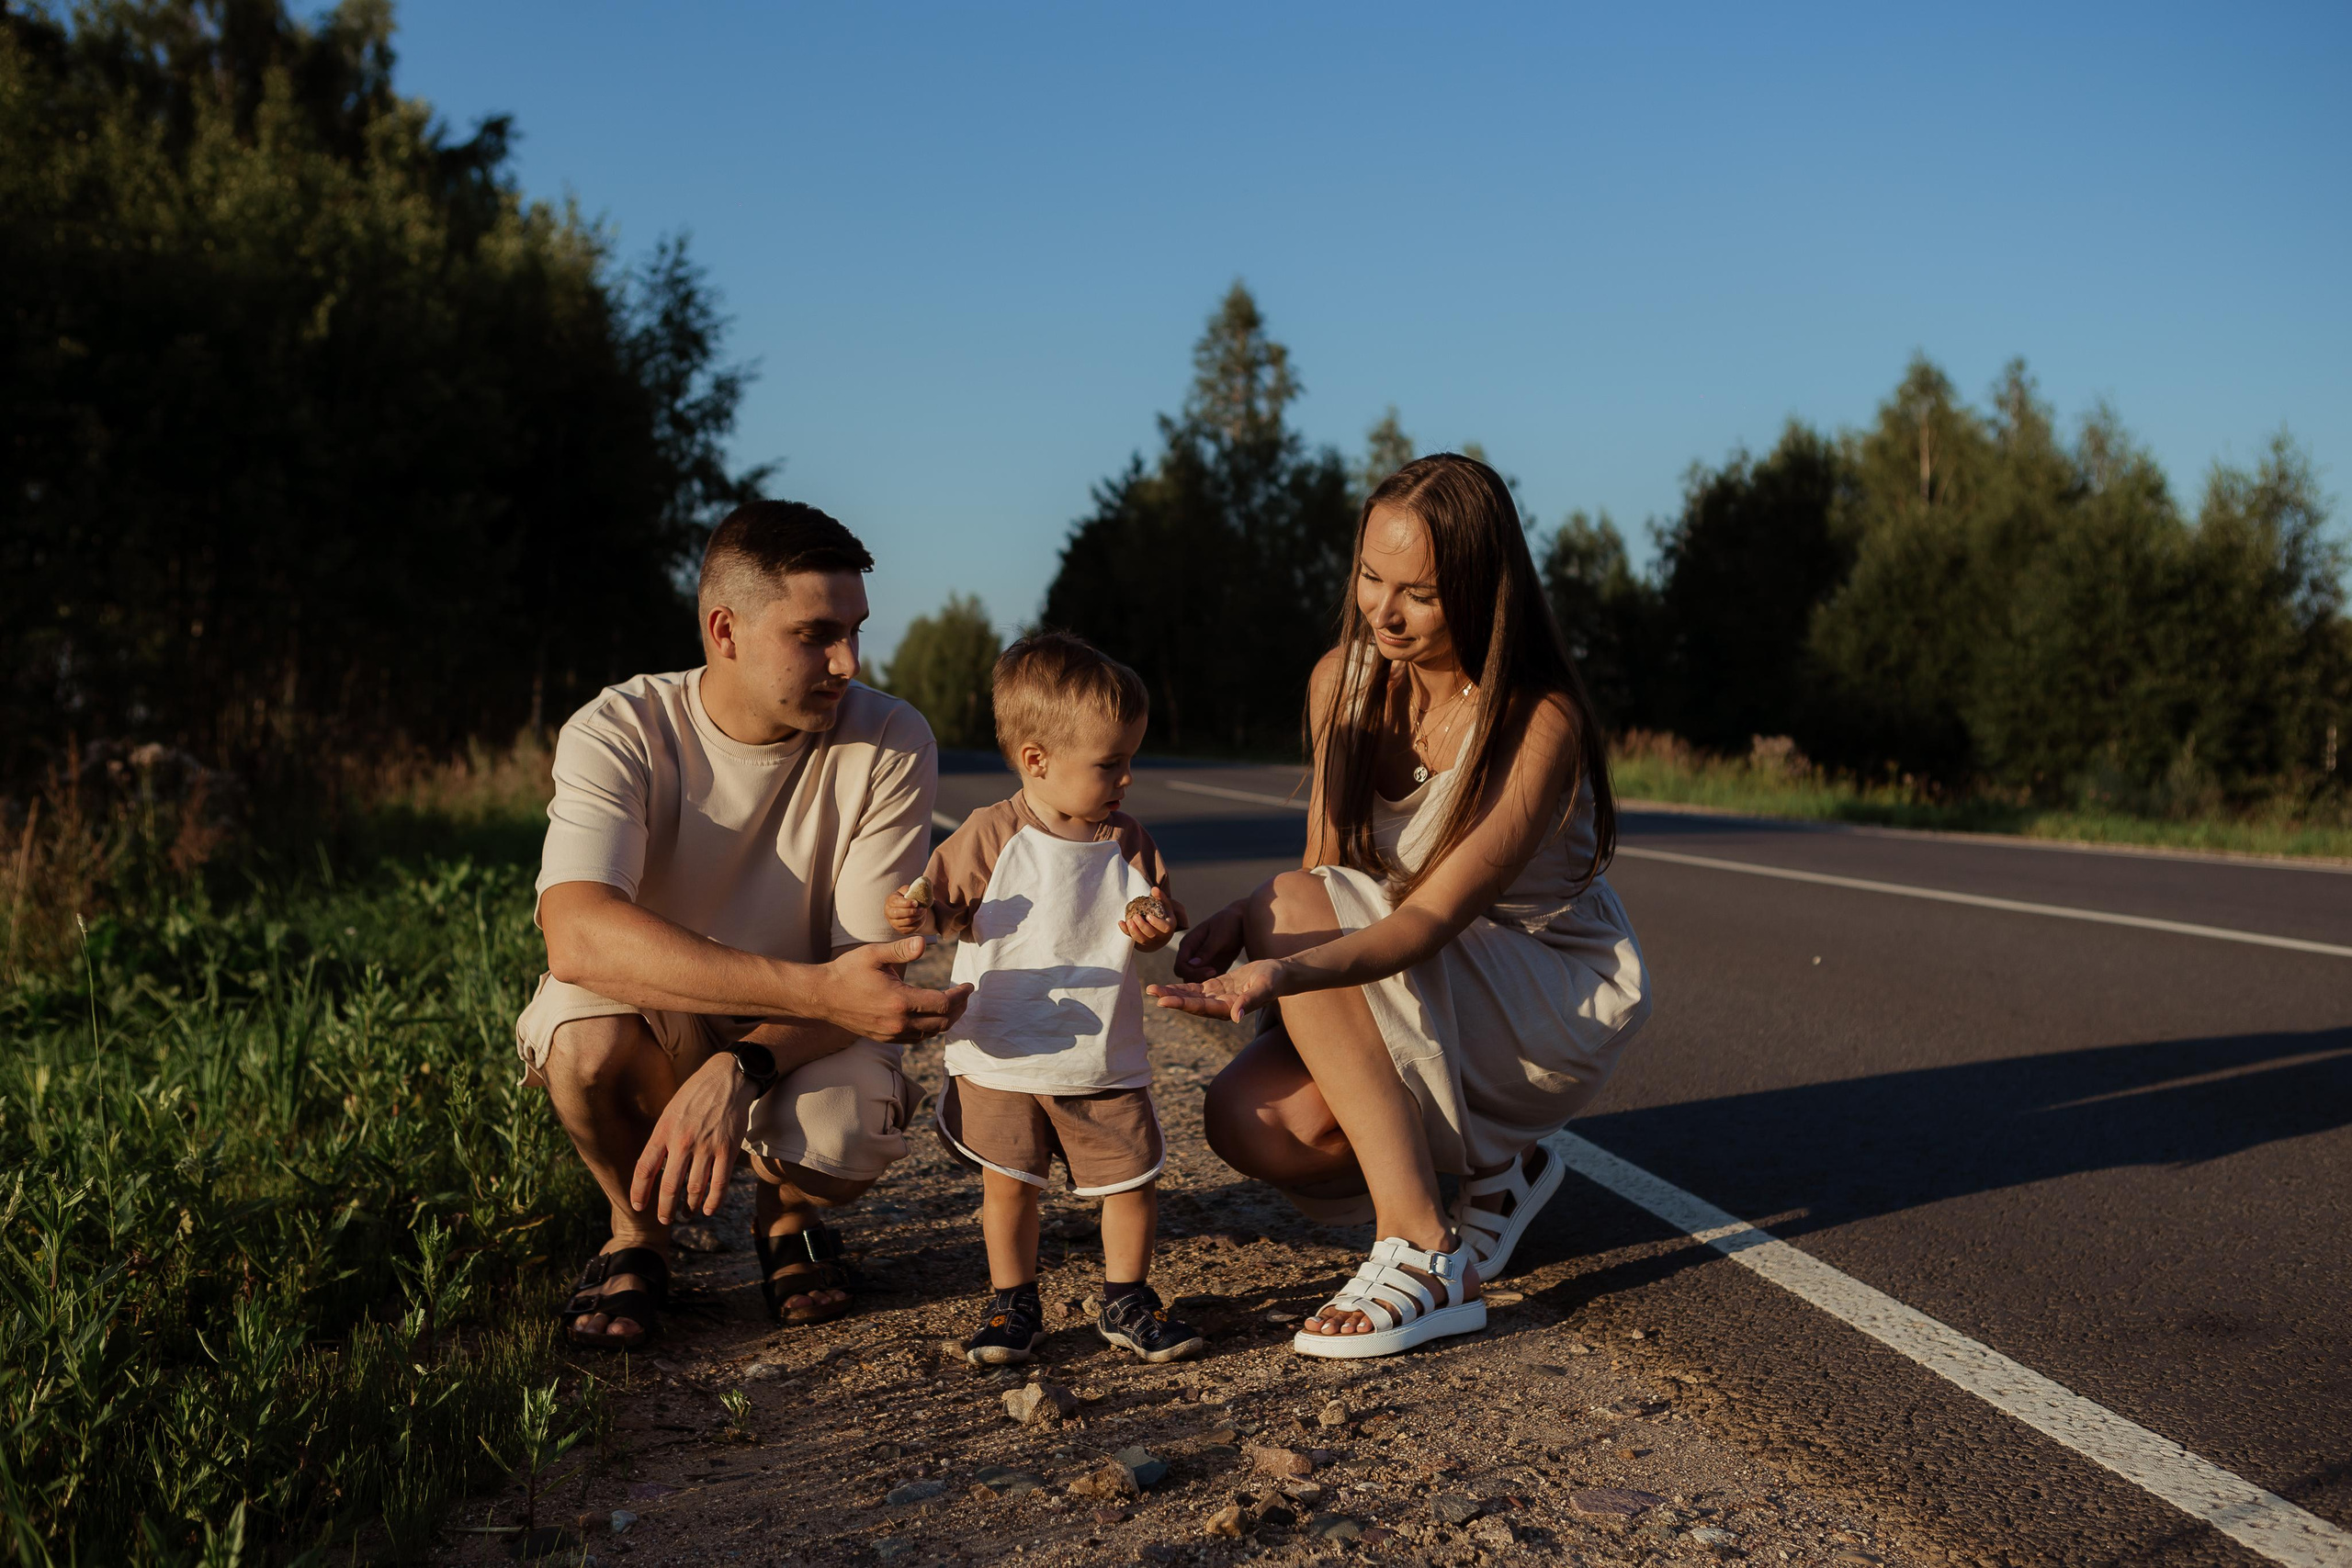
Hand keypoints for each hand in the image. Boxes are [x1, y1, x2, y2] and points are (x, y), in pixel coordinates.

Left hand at [630, 1052, 755, 1220]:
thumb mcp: (669, 1111)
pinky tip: (708, 1209)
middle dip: (664, 1208)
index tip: (638, 1206)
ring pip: (694, 1188)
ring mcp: (706, 1146)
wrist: (727, 1078)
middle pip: (668, 1185)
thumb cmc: (696, 1094)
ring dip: (689, 1207)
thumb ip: (662, 1138)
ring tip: (686, 1214)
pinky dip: (713, 1201)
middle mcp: (682, 1141)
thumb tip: (655, 1167)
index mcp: (663, 1131)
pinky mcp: (727, 1149)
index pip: (644, 1169)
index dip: (639, 1192)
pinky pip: (719, 1183)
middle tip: (665, 1220)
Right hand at [813, 936, 972, 1042]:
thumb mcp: (874, 954)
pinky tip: (932, 1016)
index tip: (969, 986)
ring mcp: (891, 1034)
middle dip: (959, 1009)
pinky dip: (930, 1029)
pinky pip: (916, 1039)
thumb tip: (924, 943)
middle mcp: (898, 1023)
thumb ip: (901, 949)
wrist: (822, 996)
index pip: (943, 1004)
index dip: (960, 995)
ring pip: (930, 1034)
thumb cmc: (847, 971)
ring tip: (954, 1006)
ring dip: (946, 1021)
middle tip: (965, 995)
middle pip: (942, 1023)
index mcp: (899, 1002)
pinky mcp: (884, 1038)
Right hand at [883, 885, 932, 935]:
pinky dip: (918, 923)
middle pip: (898, 913)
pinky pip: (910, 929)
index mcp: (890, 901)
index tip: (916, 903)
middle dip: (912, 911)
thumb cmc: (908, 897)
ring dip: (917, 917)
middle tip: (922, 909)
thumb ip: (910, 889)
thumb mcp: (907, 891)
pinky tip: (921, 918)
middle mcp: (889, 912)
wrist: (908, 909)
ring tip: (923, 912)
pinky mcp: (901, 930)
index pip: (896, 902)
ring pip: (906, 922)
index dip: (906, 903)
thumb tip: (917, 888)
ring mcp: (894, 922)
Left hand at [1119, 895, 1176, 951]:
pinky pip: (1132, 939)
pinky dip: (1126, 931)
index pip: (1164, 928)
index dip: (1156, 923)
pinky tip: (1121, 923)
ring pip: (1141, 940)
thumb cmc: (1163, 915)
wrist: (1161, 930)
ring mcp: (1150, 942)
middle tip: (1135, 916)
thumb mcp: (1165, 906)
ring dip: (1134, 931)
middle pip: (1151, 935)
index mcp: (1168, 927)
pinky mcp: (1141, 943)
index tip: (1148, 916)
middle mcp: (1160, 937)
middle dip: (1142, 926)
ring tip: (1128, 920)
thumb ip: (1160, 897)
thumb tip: (1154, 889)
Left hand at [1147, 958, 1283, 1021]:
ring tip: (1152, 988)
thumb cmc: (1274, 980)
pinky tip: (1167, 986)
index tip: (1163, 1000)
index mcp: (1229, 1009)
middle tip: (1150, 991)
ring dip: (1172, 993)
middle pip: (1191, 1004)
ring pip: (1190, 997)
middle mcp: (1220, 1006)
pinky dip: (1181, 988)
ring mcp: (1218, 997)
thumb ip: (1250, 1002)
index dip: (1182, 1004)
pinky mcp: (1217, 987)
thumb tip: (1235, 1017)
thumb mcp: (1264, 987)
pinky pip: (1196, 989)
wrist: (1281, 974)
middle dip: (1171, 998)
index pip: (1201, 1007)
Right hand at [1172, 902, 1245, 980]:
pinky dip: (1214, 985)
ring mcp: (1201, 963)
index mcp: (1188, 945)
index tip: (1212, 970)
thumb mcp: (1218, 935)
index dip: (1192, 972)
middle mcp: (1191, 955)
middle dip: (1198, 981)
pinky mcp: (1213, 968)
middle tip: (1218, 978)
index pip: (1180, 966)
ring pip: (1195, 981)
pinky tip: (1226, 985)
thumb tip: (1191, 964)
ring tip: (1222, 985)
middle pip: (1185, 976)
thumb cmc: (1228, 922)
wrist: (1242, 921)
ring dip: (1205, 985)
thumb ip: (1206, 950)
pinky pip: (1209, 981)